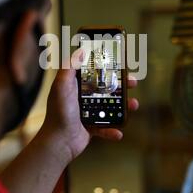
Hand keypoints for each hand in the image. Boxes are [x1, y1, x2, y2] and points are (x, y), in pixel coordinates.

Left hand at [38, 48, 138, 162]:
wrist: (58, 142)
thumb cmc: (58, 113)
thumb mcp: (62, 86)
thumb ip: (69, 68)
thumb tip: (80, 50)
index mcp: (76, 85)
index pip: (94, 71)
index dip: (107, 66)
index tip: (120, 62)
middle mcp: (83, 97)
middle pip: (107, 87)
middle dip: (122, 85)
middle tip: (133, 82)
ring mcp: (88, 112)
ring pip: (111, 106)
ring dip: (124, 106)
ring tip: (134, 105)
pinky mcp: (92, 127)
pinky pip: (106, 127)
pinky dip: (113, 130)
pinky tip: (118, 132)